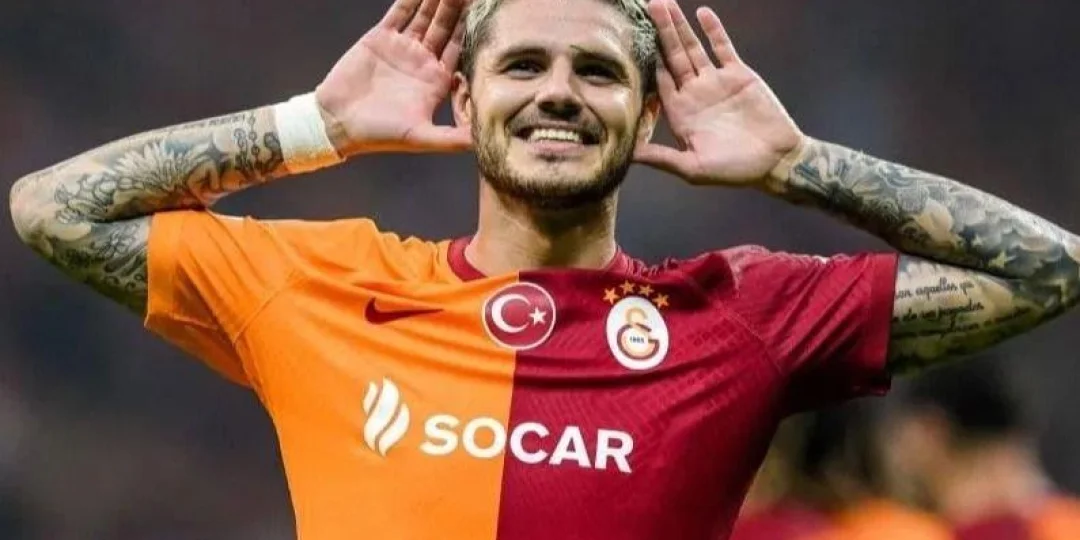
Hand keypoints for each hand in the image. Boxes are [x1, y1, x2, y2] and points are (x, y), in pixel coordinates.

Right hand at [315, 0, 470, 155]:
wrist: (337, 122)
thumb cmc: (379, 134)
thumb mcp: (421, 138)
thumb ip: (453, 138)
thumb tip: (482, 142)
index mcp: (437, 80)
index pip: (460, 48)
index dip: (472, 29)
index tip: (485, 10)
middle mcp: (422, 61)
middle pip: (446, 26)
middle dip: (457, 6)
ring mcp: (402, 47)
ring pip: (425, 16)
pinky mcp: (380, 38)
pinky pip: (400, 12)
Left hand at [635, 0, 804, 186]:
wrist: (776, 160)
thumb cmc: (734, 170)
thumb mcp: (693, 168)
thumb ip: (661, 157)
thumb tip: (628, 155)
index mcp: (680, 113)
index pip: (657, 80)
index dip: (644, 59)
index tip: (627, 39)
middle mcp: (694, 93)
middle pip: (672, 56)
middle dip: (659, 32)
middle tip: (646, 6)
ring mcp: (715, 81)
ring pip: (693, 47)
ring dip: (679, 26)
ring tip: (664, 3)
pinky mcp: (738, 74)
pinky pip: (722, 47)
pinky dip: (713, 30)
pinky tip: (700, 13)